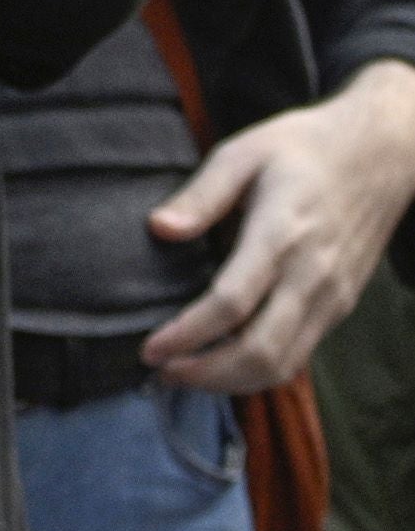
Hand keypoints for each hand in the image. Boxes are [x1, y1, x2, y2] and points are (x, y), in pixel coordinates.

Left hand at [146, 59, 414, 391]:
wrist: (380, 154)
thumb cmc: (303, 149)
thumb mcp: (242, 152)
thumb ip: (200, 194)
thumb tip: (159, 228)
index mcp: (282, 234)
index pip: (232, 303)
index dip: (188, 334)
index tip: (150, 349)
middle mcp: (312, 274)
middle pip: (261, 350)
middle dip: (207, 373)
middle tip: (161, 371)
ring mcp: (332, 295)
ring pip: (285, 363)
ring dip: (232, 382)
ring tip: (186, 376)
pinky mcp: (341, 304)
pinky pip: (301, 353)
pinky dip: (260, 371)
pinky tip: (224, 364)